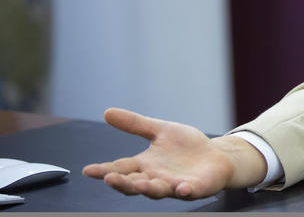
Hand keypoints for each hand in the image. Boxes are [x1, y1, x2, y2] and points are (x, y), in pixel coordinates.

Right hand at [82, 107, 266, 199]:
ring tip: (140, 183)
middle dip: (122, 182)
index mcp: (145, 165)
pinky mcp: (195, 188)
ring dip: (149, 188)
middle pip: (135, 184)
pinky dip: (184, 190)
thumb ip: (135, 124)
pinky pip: (188, 191)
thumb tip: (107, 112)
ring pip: (158, 190)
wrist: (215, 156)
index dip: (104, 170)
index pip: (121, 168)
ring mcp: (175, 185)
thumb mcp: (160, 130)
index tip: (88, 170)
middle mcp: (156, 178)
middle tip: (109, 178)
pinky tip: (181, 188)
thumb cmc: (186, 147)